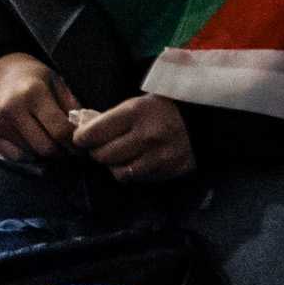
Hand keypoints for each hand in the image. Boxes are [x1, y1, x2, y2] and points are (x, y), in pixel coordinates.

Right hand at [0, 55, 79, 160]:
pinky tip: (31, 143)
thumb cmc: (33, 78)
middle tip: (67, 147)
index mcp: (33, 93)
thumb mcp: (58, 84)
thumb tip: (84, 136)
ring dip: (45, 153)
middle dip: (62, 151)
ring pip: (32, 154)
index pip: (60, 131)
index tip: (82, 145)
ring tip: (49, 141)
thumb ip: (73, 108)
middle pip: (46, 147)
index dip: (76, 143)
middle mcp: (11, 108)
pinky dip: (28, 155)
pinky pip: (15, 157)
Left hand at [71, 92, 195, 182]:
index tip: (81, 139)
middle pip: (103, 156)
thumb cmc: (159, 110)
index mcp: (135, 113)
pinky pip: (140, 179)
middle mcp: (148, 136)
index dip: (81, 138)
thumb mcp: (132, 105)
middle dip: (97, 153)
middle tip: (100, 148)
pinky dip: (133, 173)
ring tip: (119, 156)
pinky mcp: (173, 170)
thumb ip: (107, 120)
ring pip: (120, 173)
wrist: (203, 120)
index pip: (92, 134)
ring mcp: (162, 156)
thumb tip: (80, 135)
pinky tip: (138, 161)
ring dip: (115, 166)